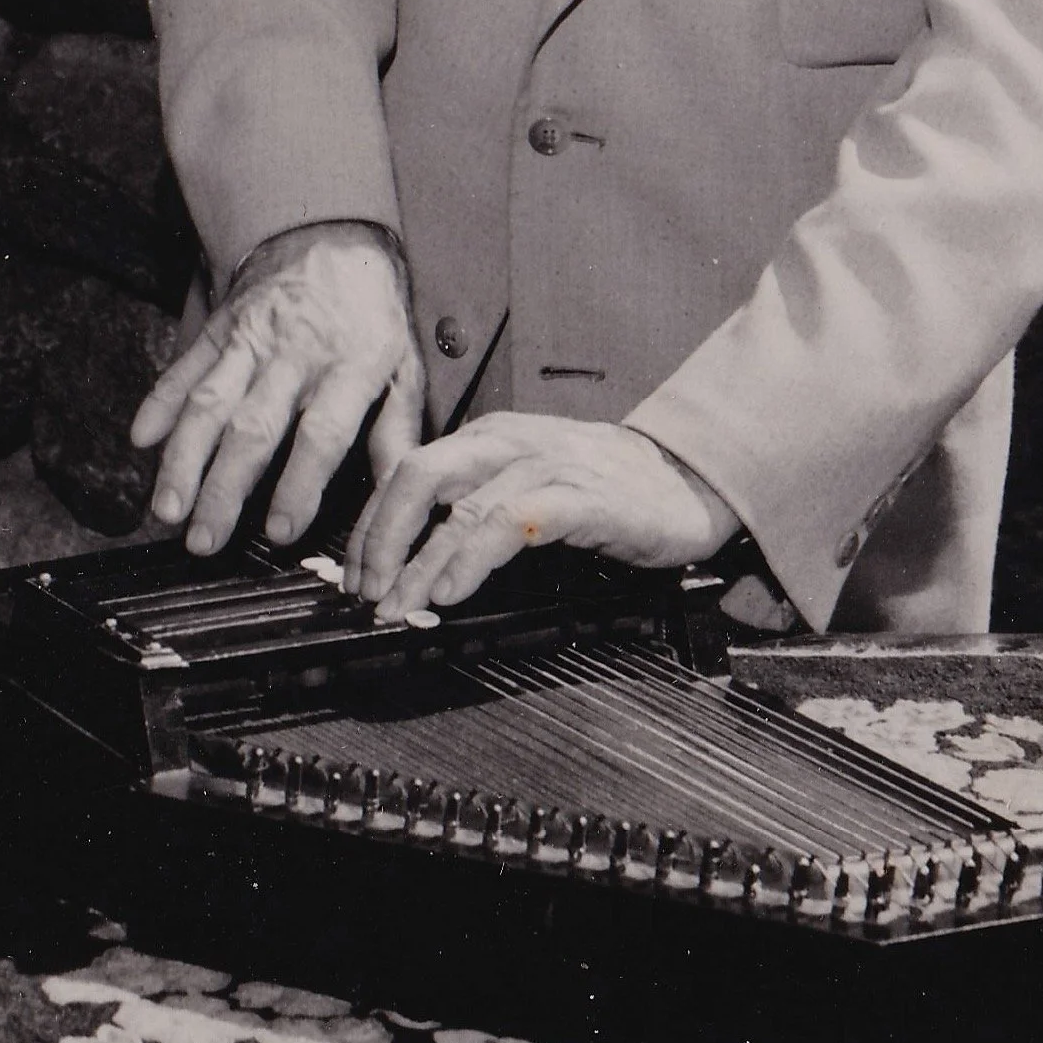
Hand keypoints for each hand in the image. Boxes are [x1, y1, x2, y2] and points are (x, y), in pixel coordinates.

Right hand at [129, 220, 424, 555]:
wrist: (333, 236)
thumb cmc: (372, 317)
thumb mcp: (404, 369)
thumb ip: (397, 436)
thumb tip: (397, 502)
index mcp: (350, 367)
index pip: (321, 434)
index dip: (299, 484)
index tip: (278, 531)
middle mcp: (296, 354)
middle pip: (254, 427)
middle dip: (223, 488)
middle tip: (203, 540)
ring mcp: (251, 338)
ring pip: (210, 401)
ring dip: (183, 458)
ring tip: (167, 508)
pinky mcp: (220, 328)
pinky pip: (185, 366)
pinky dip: (160, 401)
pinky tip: (140, 439)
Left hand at [343, 414, 740, 619]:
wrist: (688, 479)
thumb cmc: (608, 487)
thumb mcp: (530, 483)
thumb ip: (478, 506)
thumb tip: (415, 556)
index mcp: (491, 436)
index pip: (408, 469)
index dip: (371, 523)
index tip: (355, 574)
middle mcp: (509, 442)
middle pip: (419, 474)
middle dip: (378, 537)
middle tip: (363, 591)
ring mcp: (544, 465)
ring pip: (459, 505)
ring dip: (416, 562)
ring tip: (395, 605)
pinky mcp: (579, 496)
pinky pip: (508, 523)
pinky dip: (470, 558)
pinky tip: (450, 591)